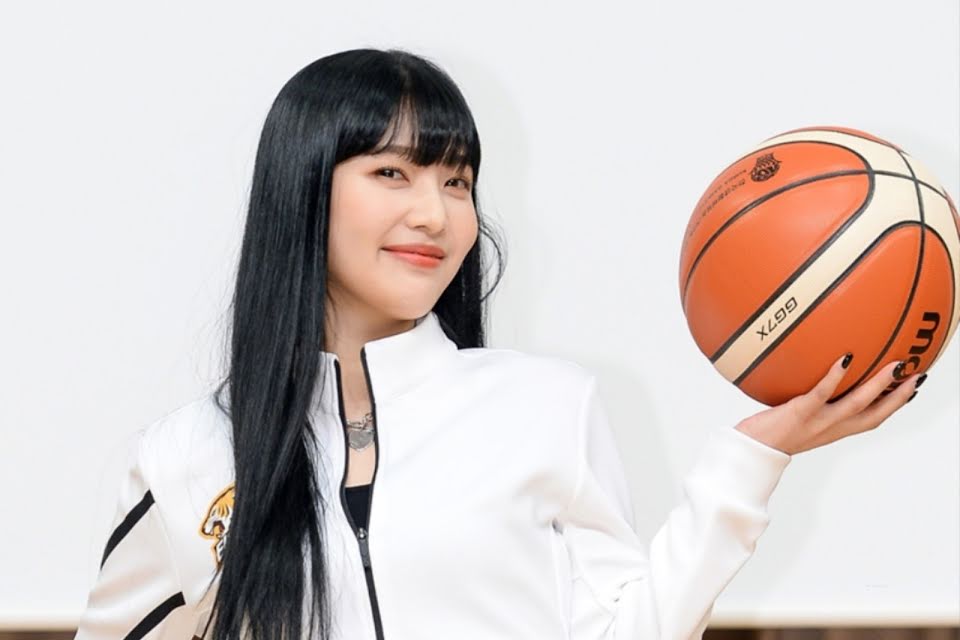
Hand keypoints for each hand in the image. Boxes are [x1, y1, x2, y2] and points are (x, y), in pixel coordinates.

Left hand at [734, 354, 926, 454]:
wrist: (750, 449)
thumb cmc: (771, 430)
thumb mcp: (799, 417)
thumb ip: (813, 403)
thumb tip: (818, 378)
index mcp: (834, 431)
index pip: (872, 419)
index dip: (894, 406)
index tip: (911, 389)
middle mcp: (831, 429)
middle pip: (874, 414)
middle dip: (898, 397)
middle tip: (918, 375)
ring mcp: (817, 422)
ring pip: (856, 404)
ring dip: (878, 385)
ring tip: (894, 365)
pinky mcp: (800, 412)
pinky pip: (821, 394)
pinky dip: (834, 377)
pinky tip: (844, 359)